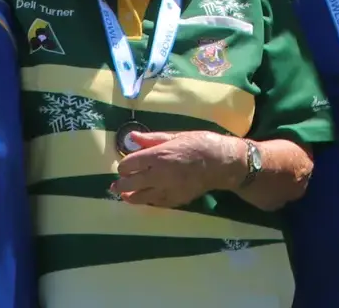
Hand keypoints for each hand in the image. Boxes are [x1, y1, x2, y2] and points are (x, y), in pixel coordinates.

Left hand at [112, 129, 243, 209]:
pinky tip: (145, 198)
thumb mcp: (176, 136)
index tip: (125, 165)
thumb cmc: (200, 144)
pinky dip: (147, 201)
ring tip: (125, 195)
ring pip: (139, 198)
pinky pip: (155, 203)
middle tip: (117, 184)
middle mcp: (158, 174)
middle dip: (120, 184)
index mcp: (157, 155)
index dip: (123, 165)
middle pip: (129, 184)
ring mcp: (166, 190)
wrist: (222, 163)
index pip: (128, 164)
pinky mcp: (175, 200)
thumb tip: (132, 137)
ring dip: (129, 196)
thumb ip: (152, 139)